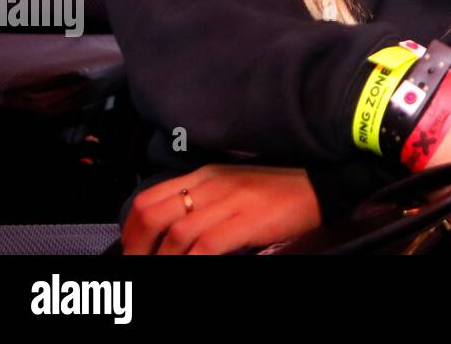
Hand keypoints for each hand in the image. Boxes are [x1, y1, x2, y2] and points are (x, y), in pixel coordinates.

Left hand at [121, 165, 321, 254]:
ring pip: (176, 235)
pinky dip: (191, 263)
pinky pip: (206, 246)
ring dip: (161, 261)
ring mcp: (230, 201)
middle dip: (136, 249)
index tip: (130, 251)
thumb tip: (170, 232)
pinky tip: (191, 269)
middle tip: (136, 268)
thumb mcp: (233, 186)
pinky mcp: (248, 219)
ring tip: (158, 275)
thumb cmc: (277, 190)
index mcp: (206, 175)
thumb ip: (203, 200)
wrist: (320, 183)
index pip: (150, 198)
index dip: (130, 230)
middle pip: (153, 215)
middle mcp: (213, 184)